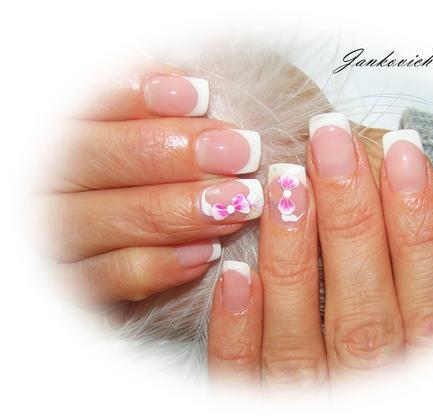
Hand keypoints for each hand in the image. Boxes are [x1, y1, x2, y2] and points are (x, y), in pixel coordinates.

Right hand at [29, 59, 262, 304]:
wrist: (140, 254)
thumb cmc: (160, 182)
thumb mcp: (162, 143)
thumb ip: (165, 121)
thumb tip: (199, 96)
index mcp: (65, 133)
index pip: (89, 104)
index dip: (139, 97)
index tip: (201, 97)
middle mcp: (50, 180)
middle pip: (91, 158)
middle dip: (170, 153)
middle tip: (242, 154)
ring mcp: (57, 233)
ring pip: (100, 220)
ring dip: (175, 211)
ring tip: (237, 204)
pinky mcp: (74, 282)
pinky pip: (106, 278)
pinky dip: (156, 266)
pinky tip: (207, 253)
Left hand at [207, 113, 432, 389]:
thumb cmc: (392, 359)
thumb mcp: (420, 327)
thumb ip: (407, 278)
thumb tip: (382, 182)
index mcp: (428, 372)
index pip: (431, 300)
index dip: (420, 221)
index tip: (401, 151)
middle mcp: (374, 393)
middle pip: (365, 314)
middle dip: (351, 218)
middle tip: (331, 140)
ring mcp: (314, 406)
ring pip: (301, 345)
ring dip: (293, 258)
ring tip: (285, 181)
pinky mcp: (259, 412)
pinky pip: (246, 382)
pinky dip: (240, 331)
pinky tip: (235, 274)